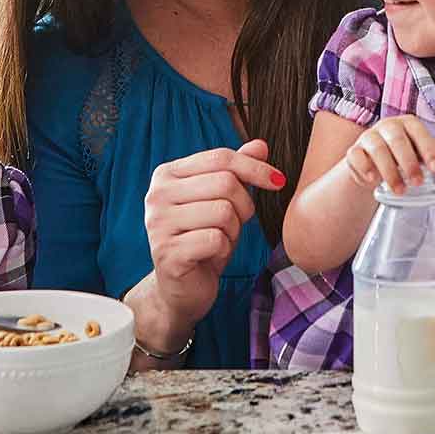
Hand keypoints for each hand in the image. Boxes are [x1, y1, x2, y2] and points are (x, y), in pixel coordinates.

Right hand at [142, 139, 282, 326]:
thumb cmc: (203, 238)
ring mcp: (158, 224)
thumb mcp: (223, 200)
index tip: (278, 181)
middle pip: (225, 183)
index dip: (255, 168)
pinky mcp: (167, 253)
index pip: (220, 157)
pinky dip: (224, 249)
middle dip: (244, 206)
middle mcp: (156, 195)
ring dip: (233, 230)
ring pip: (224, 212)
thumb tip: (261, 145)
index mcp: (167, 175)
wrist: (182, 288)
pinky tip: (211, 256)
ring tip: (220, 240)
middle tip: (235, 224)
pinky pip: (216, 240)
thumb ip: (237, 171)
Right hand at [341, 115, 434, 194]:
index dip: (428, 149)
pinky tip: (373, 180)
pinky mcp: (354, 151)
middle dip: (409, 162)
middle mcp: (387, 127)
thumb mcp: (422, 154)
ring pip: (377, 148)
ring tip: (399, 190)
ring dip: (389, 171)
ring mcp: (368, 138)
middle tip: (417, 182)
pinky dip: (365, 167)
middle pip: (397, 139)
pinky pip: (356, 155)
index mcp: (407, 124)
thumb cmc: (403, 156)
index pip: (418, 131)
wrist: (375, 166)